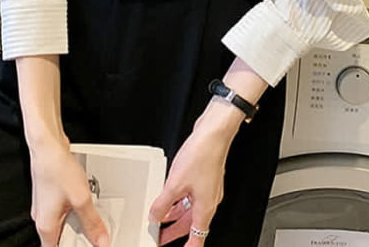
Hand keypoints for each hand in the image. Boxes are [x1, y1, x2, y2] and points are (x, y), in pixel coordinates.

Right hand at [28, 133, 110, 246]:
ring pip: (63, 221)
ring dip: (78, 219)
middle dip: (78, 235)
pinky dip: (74, 207)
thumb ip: (92, 222)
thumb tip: (101, 241)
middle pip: (61, 237)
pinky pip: (63, 208)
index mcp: (46, 226)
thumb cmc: (57, 168)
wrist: (47, 145)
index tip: (87, 245)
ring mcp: (45, 205)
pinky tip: (83, 196)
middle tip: (93, 229)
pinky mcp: (50, 193)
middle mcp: (42, 218)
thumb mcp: (81, 198)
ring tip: (89, 210)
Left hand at [148, 112, 236, 245]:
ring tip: (160, 218)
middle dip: (174, 232)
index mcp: (205, 208)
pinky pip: (190, 196)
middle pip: (191, 224)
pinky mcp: (204, 177)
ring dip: (174, 214)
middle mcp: (209, 200)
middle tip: (160, 237)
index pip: (197, 238)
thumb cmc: (202, 155)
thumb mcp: (175, 183)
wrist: (213, 133)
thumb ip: (163, 203)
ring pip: (190, 209)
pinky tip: (169, 196)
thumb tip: (155, 216)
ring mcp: (207, 188)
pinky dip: (179, 200)